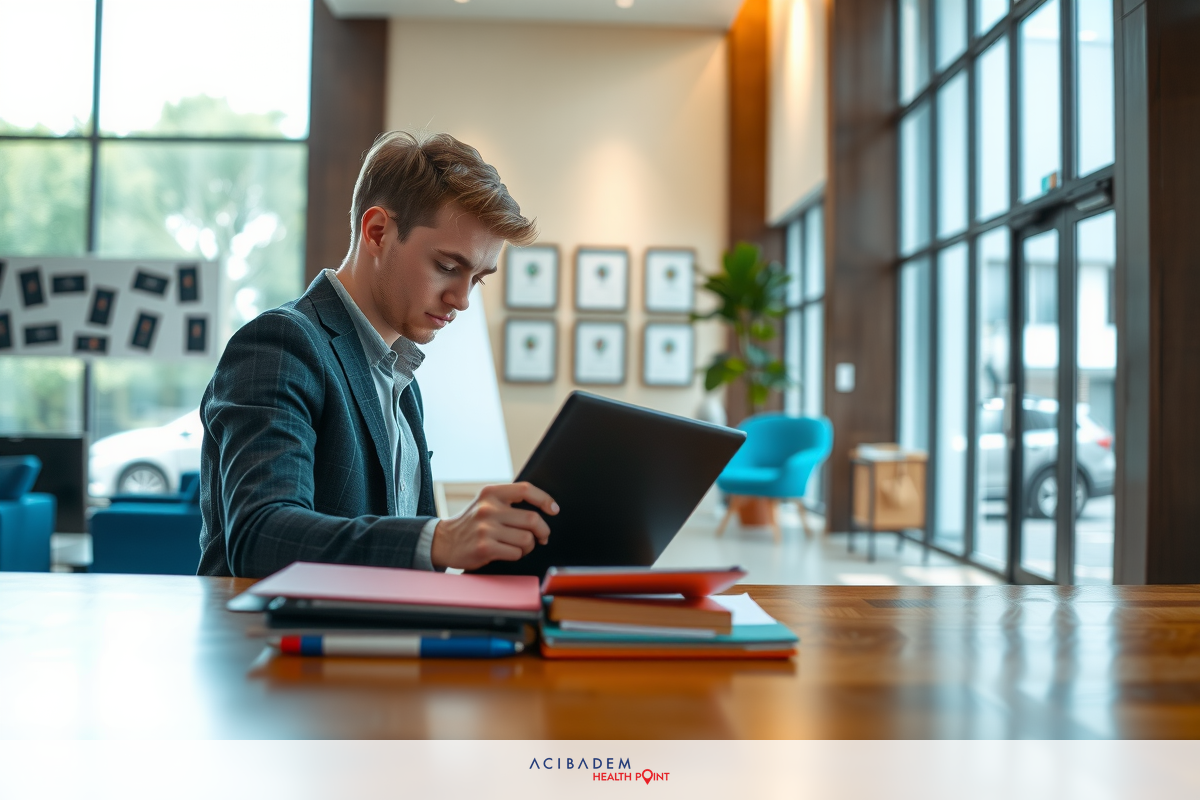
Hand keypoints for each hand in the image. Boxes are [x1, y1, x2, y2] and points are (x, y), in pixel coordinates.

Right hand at [430, 482, 558, 569]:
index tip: (553, 509)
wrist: (444, 541)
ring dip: (529, 546)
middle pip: (532, 519)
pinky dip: (517, 555)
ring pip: (527, 539)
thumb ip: (508, 501)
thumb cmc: (471, 523)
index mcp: (491, 493)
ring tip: (521, 545)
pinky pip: (516, 553)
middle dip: (543, 531)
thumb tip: (543, 509)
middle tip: (542, 536)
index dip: (544, 499)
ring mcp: (486, 529)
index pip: (525, 490)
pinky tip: (508, 552)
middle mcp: (488, 508)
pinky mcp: (485, 548)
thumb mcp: (486, 503)